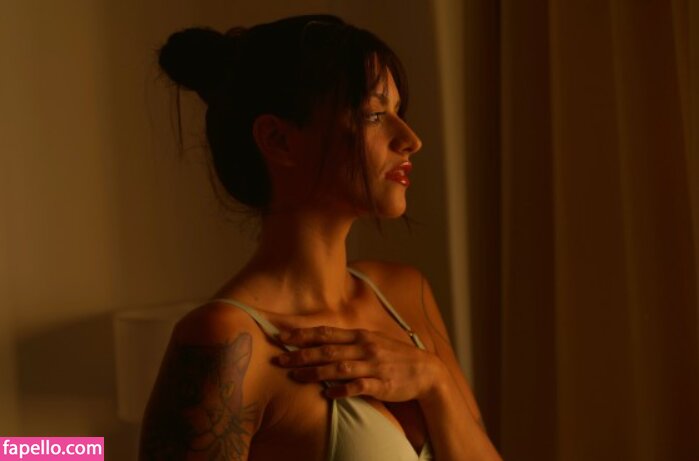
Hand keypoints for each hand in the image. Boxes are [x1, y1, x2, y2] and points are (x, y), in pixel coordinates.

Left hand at [272, 325, 444, 400]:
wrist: (426, 372)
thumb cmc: (395, 356)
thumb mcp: (373, 341)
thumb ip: (349, 341)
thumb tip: (322, 341)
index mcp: (361, 336)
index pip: (326, 332)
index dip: (303, 334)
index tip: (282, 336)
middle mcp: (365, 348)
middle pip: (327, 350)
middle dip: (301, 354)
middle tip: (279, 359)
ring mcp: (373, 366)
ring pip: (339, 368)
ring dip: (315, 372)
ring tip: (295, 376)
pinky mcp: (381, 384)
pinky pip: (358, 387)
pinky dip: (342, 390)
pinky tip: (328, 394)